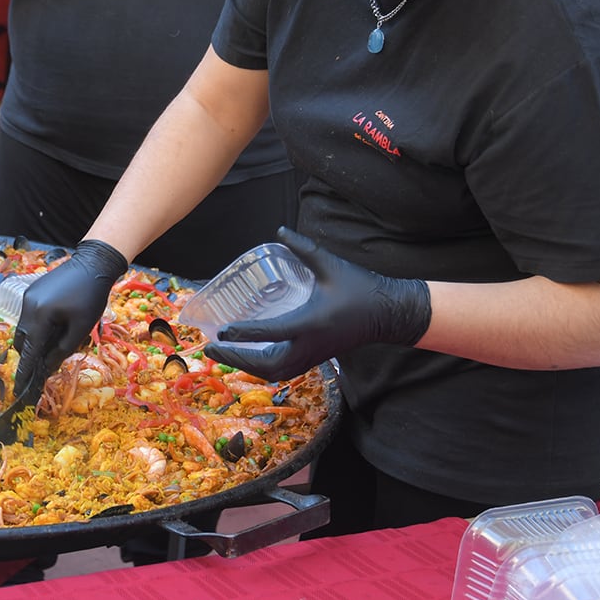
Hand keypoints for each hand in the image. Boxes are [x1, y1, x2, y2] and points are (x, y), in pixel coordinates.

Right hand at [12, 239, 128, 395]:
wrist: (92, 264)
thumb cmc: (91, 296)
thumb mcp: (81, 328)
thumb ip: (62, 350)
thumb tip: (47, 368)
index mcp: (40, 316)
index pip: (28, 351)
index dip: (25, 373)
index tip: (20, 391)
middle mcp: (28, 306)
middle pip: (23, 341)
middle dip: (31, 356)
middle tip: (45, 367)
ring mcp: (27, 297)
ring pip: (25, 329)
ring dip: (35, 341)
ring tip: (54, 345)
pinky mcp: (31, 292)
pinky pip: (29, 316)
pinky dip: (37, 327)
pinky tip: (54, 327)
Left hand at [205, 227, 430, 380]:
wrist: (389, 314)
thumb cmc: (361, 288)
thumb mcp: (331, 265)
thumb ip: (303, 248)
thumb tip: (280, 228)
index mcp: (312, 322)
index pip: (272, 332)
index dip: (245, 333)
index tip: (223, 332)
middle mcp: (310, 344)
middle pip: (267, 362)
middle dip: (237, 359)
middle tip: (211, 349)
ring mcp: (314, 355)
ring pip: (275, 371)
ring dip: (247, 366)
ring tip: (224, 354)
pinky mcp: (316, 358)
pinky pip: (284, 371)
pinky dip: (262, 368)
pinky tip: (248, 357)